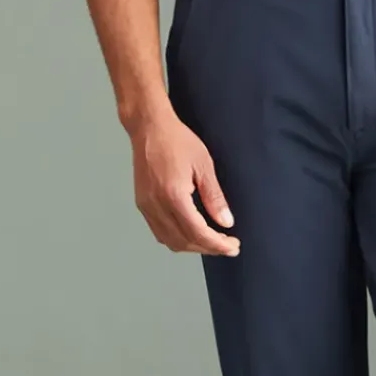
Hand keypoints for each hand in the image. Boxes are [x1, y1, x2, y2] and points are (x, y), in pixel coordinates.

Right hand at [130, 107, 239, 256]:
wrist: (149, 127)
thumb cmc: (177, 140)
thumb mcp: (203, 164)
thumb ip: (214, 196)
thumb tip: (226, 222)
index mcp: (174, 195)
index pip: (197, 232)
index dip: (217, 244)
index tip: (233, 246)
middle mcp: (156, 205)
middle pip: (183, 241)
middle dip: (208, 248)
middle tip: (228, 245)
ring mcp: (146, 207)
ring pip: (169, 241)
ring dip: (192, 246)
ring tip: (212, 241)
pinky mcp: (142, 204)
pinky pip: (159, 231)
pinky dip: (177, 238)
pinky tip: (190, 233)